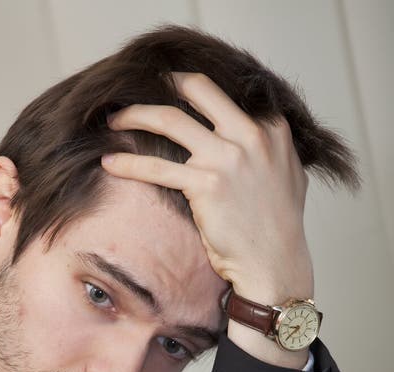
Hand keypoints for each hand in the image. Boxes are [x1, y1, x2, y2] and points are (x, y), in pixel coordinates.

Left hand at [102, 72, 313, 305]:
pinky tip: (109, 162)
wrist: (274, 263)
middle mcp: (251, 134)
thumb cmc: (278, 226)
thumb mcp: (287, 173)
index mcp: (271, 127)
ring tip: (114, 121)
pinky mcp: (206, 185)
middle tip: (137, 87)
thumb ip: (267, 147)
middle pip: (197, 89)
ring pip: (170, 120)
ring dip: (136, 115)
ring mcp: (227, 158)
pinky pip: (157, 167)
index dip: (190, 85)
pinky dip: (129, 163)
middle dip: (161, 83)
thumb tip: (250, 134)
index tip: (168, 87)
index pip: (223, 92)